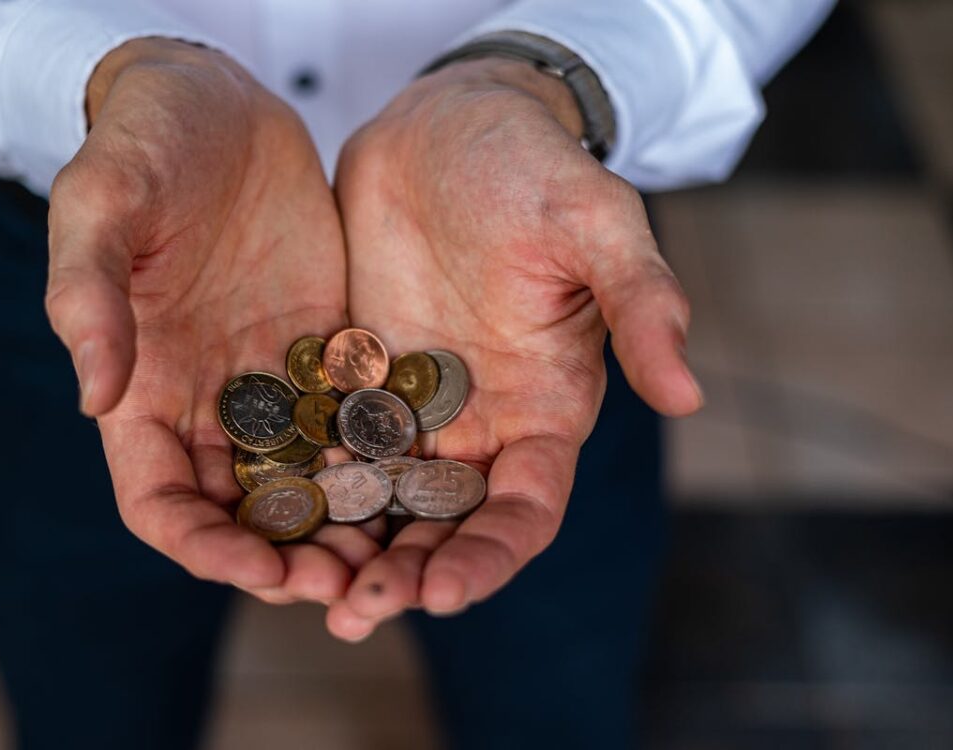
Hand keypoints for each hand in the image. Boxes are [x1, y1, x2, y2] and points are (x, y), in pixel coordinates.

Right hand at [46, 39, 378, 604]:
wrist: (213, 96)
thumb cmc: (141, 144)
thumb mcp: (103, 206)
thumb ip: (92, 298)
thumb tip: (93, 398)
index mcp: (141, 390)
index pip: (160, 504)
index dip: (205, 548)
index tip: (261, 571)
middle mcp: (206, 402)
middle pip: (241, 514)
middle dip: (288, 559)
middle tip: (348, 586)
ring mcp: (270, 381)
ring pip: (306, 483)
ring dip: (343, 528)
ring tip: (395, 557)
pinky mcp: (327, 350)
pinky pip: (355, 424)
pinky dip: (380, 463)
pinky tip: (422, 484)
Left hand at [327, 58, 702, 639]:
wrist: (452, 124)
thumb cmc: (535, 167)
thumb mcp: (597, 223)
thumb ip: (640, 304)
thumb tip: (688, 395)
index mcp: (545, 409)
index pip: (524, 509)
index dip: (487, 556)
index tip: (440, 591)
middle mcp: (479, 424)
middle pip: (445, 524)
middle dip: (407, 572)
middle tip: (356, 611)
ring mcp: (414, 405)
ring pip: (382, 500)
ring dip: (348, 547)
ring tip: (300, 587)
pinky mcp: (357, 376)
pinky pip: (328, 445)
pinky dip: (305, 484)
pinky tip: (264, 512)